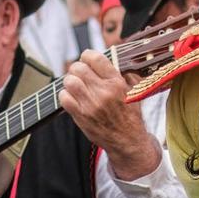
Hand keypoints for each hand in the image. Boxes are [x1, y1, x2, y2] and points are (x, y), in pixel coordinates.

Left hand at [59, 51, 160, 180]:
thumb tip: (111, 56)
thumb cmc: (131, 114)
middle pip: (78, 68)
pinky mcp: (81, 117)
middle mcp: (103, 92)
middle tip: (81, 73)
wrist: (128, 141)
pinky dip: (65, 95)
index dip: (88, 55)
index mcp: (117, 83)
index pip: (95, 58)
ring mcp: (90, 105)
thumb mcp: (134, 90)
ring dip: (70, 81)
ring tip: (76, 85)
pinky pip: (63, 98)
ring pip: (69, 81)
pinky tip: (73, 97)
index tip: (88, 59)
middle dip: (78, 68)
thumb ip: (124, 72)